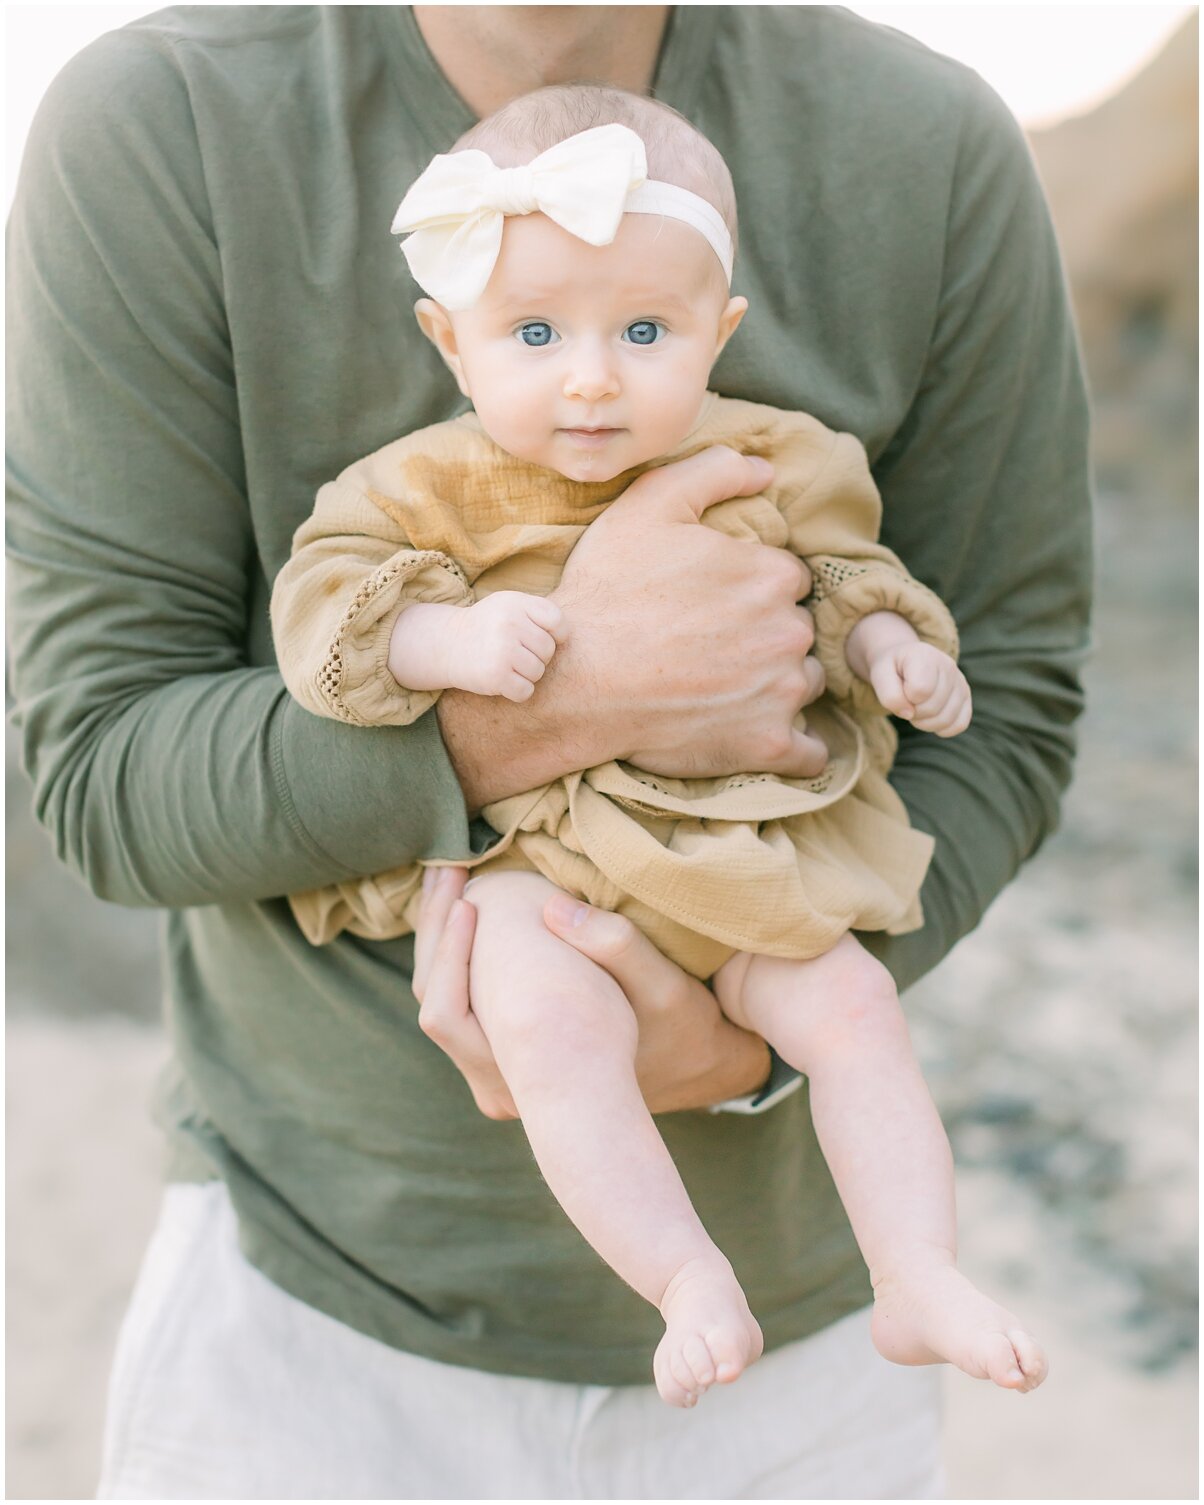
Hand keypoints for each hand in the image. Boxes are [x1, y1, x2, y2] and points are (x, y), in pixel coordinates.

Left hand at [412, 867, 771, 1118]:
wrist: (696, 1065)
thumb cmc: (679, 1024)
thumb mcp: (663, 983)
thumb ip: (614, 944)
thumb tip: (551, 908)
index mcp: (530, 1076)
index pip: (449, 1016)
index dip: (447, 951)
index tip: (464, 896)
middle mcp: (502, 1088)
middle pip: (434, 1007)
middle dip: (433, 933)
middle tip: (444, 874)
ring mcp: (501, 1079)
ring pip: (441, 1006)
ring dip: (440, 942)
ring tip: (448, 883)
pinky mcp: (507, 1059)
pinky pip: (462, 1006)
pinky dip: (458, 958)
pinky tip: (466, 911)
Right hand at [438, 444, 828, 808]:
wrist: (575, 679)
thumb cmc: (608, 592)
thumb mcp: (649, 505)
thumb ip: (714, 472)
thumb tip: (766, 469)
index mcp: (772, 574)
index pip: (786, 581)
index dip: (750, 590)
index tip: (714, 605)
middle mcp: (790, 631)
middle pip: (796, 631)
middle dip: (765, 637)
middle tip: (712, 648)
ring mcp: (782, 692)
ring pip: (803, 684)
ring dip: (777, 686)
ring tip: (723, 690)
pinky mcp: (768, 745)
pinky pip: (811, 754)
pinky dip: (797, 747)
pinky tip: (766, 735)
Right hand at [446, 591, 565, 701]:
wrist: (447, 644)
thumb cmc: (488, 626)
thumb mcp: (509, 606)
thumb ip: (538, 612)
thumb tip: (568, 636)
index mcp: (516, 603)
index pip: (557, 622)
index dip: (556, 635)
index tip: (542, 639)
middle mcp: (510, 624)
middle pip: (548, 650)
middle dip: (537, 656)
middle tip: (516, 653)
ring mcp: (502, 650)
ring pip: (538, 672)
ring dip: (527, 674)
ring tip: (508, 665)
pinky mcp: (496, 676)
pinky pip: (526, 691)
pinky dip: (518, 691)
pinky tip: (504, 680)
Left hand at [868, 640, 971, 736]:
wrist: (904, 661)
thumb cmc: (892, 669)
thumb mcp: (879, 675)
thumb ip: (889, 695)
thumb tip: (909, 714)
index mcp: (925, 656)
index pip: (920, 690)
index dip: (905, 698)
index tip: (900, 690)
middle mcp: (948, 666)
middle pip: (932, 708)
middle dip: (913, 712)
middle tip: (907, 702)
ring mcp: (960, 681)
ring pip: (946, 719)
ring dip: (925, 723)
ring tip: (917, 709)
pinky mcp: (965, 696)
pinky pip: (960, 724)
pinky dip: (943, 729)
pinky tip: (931, 718)